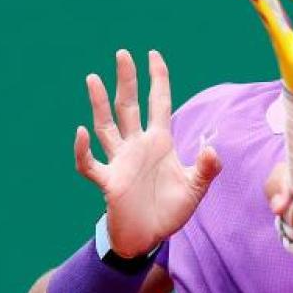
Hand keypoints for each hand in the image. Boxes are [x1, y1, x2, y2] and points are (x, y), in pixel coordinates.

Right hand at [74, 49, 220, 256]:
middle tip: (122, 53)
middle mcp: (137, 145)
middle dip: (126, 80)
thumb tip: (212, 148)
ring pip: (107, 126)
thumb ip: (206, 169)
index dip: (157, 79)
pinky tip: (81, 133)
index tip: (153, 54)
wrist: (149, 239)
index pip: (158, 103)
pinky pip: (90, 163)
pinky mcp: (109, 181)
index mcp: (159, 142)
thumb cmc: (169, 211)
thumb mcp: (195, 189)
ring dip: (99, 104)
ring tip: (93, 78)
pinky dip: (83, 150)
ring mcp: (120, 161)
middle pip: (129, 106)